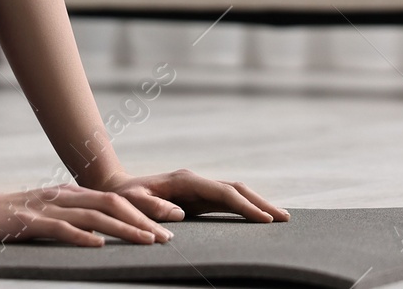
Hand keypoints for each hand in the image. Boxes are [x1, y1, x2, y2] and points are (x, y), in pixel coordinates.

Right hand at [0, 184, 175, 246]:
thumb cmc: (12, 219)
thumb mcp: (50, 216)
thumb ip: (75, 220)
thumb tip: (106, 233)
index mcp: (72, 195)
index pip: (116, 200)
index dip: (145, 209)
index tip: (172, 220)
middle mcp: (64, 197)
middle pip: (112, 205)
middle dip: (144, 219)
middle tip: (169, 235)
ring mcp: (47, 208)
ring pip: (93, 217)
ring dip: (123, 229)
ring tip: (147, 241)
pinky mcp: (29, 222)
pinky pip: (59, 229)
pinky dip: (81, 237)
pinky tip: (98, 245)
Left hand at [90, 167, 290, 223]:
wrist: (117, 188)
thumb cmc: (124, 199)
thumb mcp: (133, 203)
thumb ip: (152, 209)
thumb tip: (178, 215)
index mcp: (185, 182)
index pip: (223, 193)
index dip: (245, 206)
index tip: (264, 221)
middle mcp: (196, 181)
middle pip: (236, 189)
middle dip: (261, 203)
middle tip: (285, 220)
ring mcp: (199, 187)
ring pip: (235, 193)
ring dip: (257, 204)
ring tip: (280, 219)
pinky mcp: (198, 196)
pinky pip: (227, 200)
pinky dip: (246, 207)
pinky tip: (258, 217)